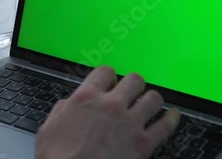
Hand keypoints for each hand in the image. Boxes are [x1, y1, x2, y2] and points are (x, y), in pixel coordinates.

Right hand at [35, 66, 179, 158]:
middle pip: (134, 80)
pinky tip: (172, 116)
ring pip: (153, 98)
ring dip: (152, 100)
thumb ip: (62, 110)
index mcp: (86, 98)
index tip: (110, 82)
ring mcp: (130, 123)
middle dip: (134, 85)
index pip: (105, 72)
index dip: (108, 76)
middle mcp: (111, 105)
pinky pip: (166, 125)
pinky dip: (171, 119)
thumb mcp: (49, 129)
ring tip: (151, 103)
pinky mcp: (143, 144)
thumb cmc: (58, 158)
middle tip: (133, 92)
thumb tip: (69, 104)